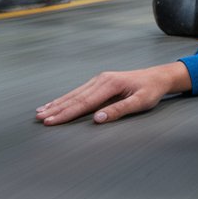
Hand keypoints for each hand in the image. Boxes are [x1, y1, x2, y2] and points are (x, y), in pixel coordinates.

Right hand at [36, 62, 190, 125]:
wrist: (158, 77)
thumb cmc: (150, 90)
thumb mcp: (140, 102)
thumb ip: (119, 110)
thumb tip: (97, 118)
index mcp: (110, 84)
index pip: (84, 102)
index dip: (66, 113)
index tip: (51, 121)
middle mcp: (101, 79)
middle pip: (75, 97)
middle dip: (56, 109)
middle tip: (39, 118)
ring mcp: (99, 79)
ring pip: (74, 93)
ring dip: (57, 103)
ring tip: (40, 111)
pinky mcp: (99, 82)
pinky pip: (79, 91)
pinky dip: (66, 98)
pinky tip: (56, 103)